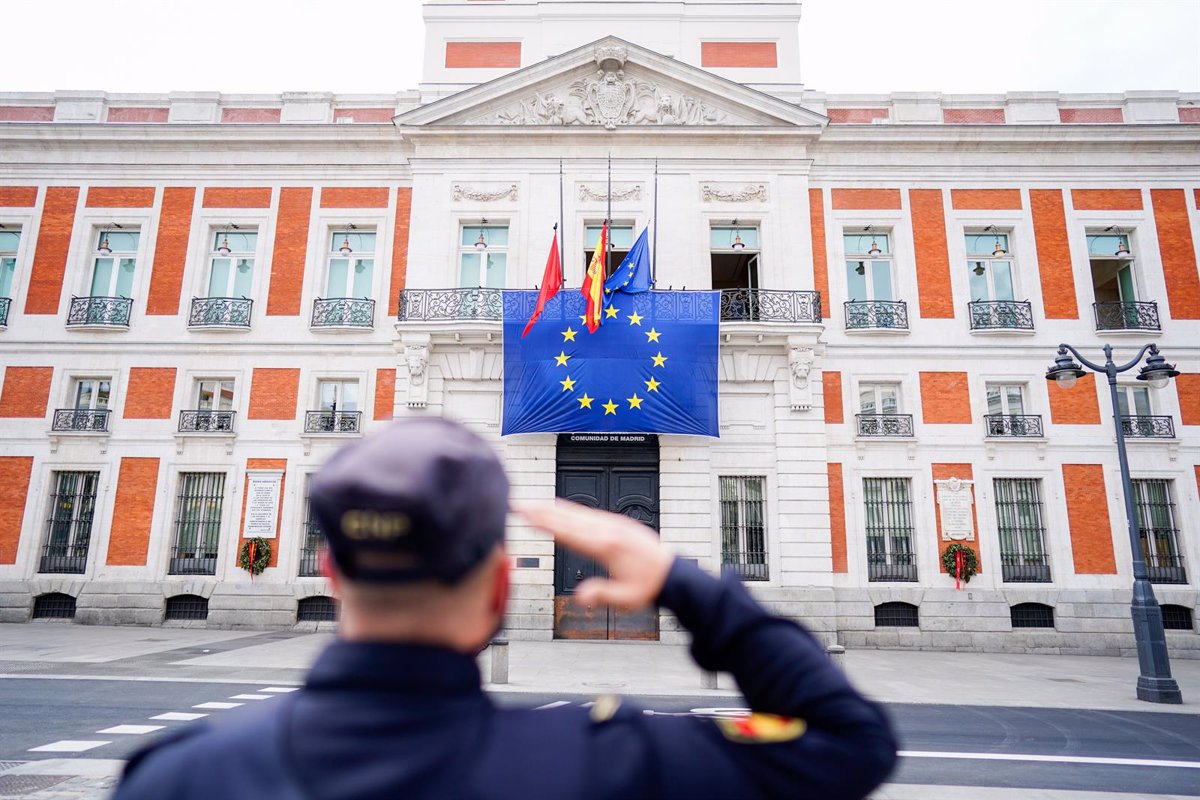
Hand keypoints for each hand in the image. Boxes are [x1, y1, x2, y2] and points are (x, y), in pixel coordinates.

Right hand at [517, 500, 673, 610]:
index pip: (569, 533)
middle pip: (568, 518)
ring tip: (531, 504)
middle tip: (517, 505)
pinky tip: (559, 506)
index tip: (527, 516)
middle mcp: (608, 530)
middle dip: (541, 512)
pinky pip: (587, 512)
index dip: (546, 524)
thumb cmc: (649, 586)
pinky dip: (569, 508)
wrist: (672, 572)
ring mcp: (612, 524)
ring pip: (576, 512)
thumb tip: (580, 598)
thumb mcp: (626, 598)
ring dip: (551, 508)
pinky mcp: (616, 523)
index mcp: (607, 546)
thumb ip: (602, 595)